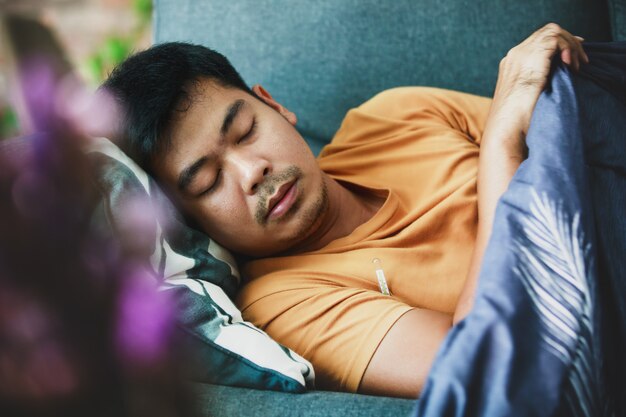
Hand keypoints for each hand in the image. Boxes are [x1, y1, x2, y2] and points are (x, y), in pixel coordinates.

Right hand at [489, 23, 588, 151]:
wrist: (506, 131)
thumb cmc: (517, 124)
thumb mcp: (528, 100)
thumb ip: (539, 83)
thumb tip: (561, 74)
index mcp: (511, 66)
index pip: (538, 44)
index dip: (559, 47)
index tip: (573, 60)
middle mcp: (514, 56)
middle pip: (545, 35)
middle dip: (567, 44)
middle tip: (580, 63)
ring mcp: (521, 55)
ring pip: (552, 32)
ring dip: (570, 45)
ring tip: (576, 66)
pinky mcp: (531, 57)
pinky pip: (555, 38)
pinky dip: (568, 48)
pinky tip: (570, 66)